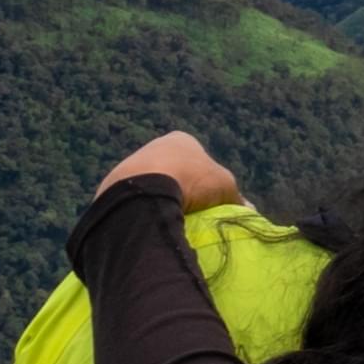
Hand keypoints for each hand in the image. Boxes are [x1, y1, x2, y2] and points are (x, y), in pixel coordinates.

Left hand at [95, 130, 238, 209]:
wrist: (143, 189)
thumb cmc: (190, 180)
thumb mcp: (225, 186)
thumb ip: (236, 196)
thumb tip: (248, 210)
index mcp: (182, 139)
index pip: (200, 159)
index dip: (208, 181)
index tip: (211, 201)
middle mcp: (155, 146)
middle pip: (174, 172)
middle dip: (182, 190)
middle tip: (191, 213)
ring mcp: (133, 164)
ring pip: (152, 186)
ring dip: (160, 201)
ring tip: (170, 222)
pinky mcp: (115, 184)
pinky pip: (136, 200)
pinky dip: (144, 210)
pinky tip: (151, 223)